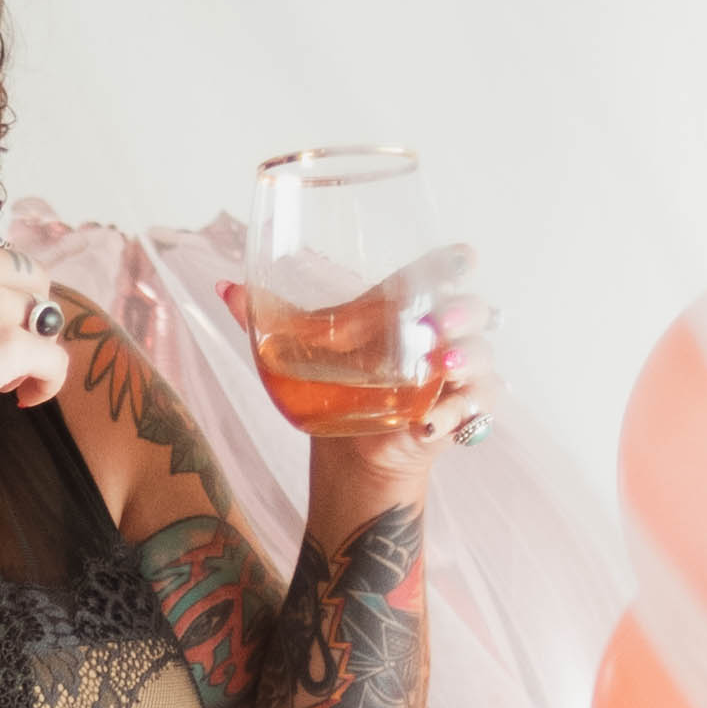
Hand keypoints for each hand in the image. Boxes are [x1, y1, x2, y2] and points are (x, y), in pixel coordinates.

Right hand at [0, 234, 70, 445]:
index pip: (4, 258)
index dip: (6, 292)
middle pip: (36, 280)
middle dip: (30, 314)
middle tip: (6, 352)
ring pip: (48, 319)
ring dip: (35, 348)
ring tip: (8, 380)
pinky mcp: (10, 345)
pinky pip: (55, 358)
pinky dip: (49, 380)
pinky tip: (27, 398)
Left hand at [220, 251, 497, 507]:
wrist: (347, 452)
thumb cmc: (333, 390)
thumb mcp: (297, 352)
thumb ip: (265, 318)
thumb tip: (225, 288)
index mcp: (404, 310)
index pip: (436, 275)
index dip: (452, 262)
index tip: (463, 255)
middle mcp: (437, 336)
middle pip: (471, 310)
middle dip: (462, 310)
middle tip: (438, 318)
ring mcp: (452, 375)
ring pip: (481, 356)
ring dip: (469, 357)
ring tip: (444, 364)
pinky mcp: (457, 413)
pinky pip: (477, 407)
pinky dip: (461, 413)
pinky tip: (432, 421)